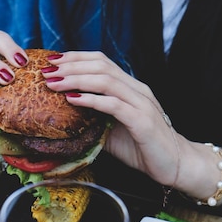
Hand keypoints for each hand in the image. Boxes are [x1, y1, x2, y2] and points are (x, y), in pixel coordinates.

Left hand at [41, 51, 221, 198]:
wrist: (175, 165)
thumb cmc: (142, 148)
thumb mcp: (111, 130)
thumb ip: (92, 119)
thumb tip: (61, 117)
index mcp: (129, 87)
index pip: (100, 61)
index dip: (75, 57)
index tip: (52, 61)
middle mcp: (136, 89)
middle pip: (100, 65)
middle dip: (70, 65)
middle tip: (47, 71)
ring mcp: (141, 103)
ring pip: (106, 80)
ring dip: (76, 79)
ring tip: (54, 83)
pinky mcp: (142, 120)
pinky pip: (114, 105)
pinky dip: (91, 99)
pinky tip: (73, 99)